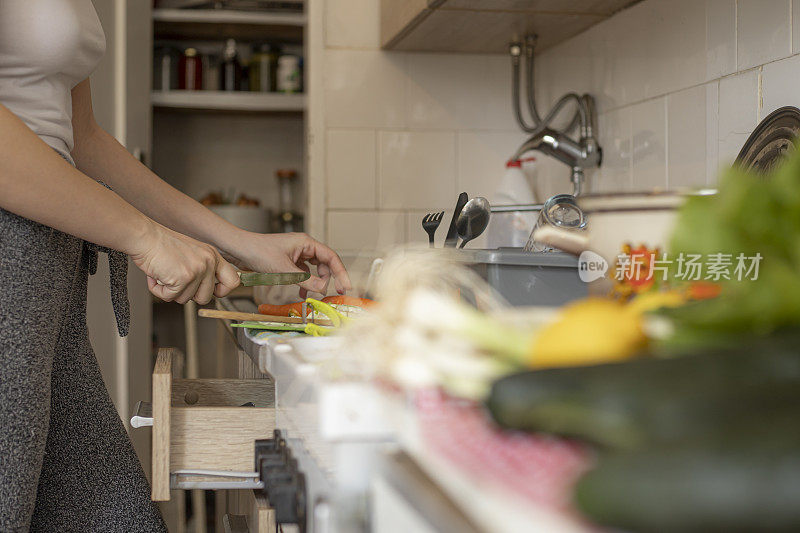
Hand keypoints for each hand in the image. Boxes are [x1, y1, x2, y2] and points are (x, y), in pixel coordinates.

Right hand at [131, 222, 240, 303]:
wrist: (145, 236)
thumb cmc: (162, 245)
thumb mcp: (192, 254)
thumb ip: (203, 270)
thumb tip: (208, 292)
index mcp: (213, 256)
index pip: (232, 281)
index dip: (222, 291)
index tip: (212, 292)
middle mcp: (208, 262)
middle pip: (205, 297)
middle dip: (188, 295)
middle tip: (175, 281)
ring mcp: (197, 270)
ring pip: (185, 299)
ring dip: (171, 291)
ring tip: (164, 273)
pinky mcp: (183, 278)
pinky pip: (170, 297)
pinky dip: (159, 290)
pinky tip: (156, 275)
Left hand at [228, 232, 351, 297]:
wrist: (239, 249)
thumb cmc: (258, 252)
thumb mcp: (284, 270)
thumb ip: (305, 280)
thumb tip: (322, 288)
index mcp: (306, 243)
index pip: (331, 257)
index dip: (341, 272)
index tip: (346, 287)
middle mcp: (303, 247)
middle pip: (325, 263)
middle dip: (329, 279)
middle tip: (333, 294)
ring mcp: (296, 254)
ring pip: (315, 269)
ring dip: (316, 282)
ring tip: (314, 294)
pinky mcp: (288, 261)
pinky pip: (303, 273)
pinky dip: (305, 283)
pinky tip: (301, 293)